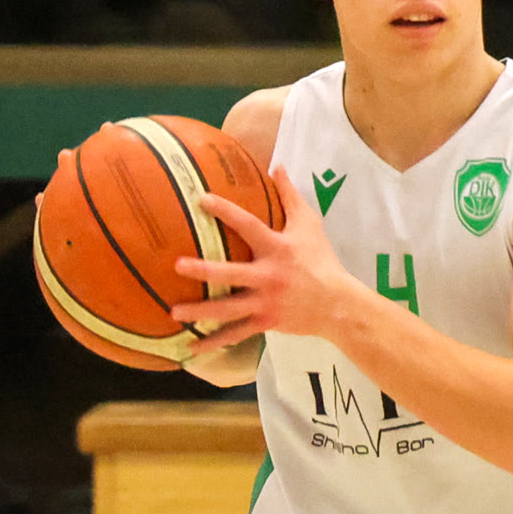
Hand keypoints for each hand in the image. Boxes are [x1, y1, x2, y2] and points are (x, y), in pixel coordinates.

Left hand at [171, 166, 349, 346]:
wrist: (338, 304)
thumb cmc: (321, 260)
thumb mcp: (309, 224)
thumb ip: (290, 195)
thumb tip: (276, 165)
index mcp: (277, 248)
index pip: (248, 225)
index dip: (226, 212)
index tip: (202, 200)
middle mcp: (268, 276)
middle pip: (232, 273)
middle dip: (205, 270)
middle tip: (178, 266)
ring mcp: (265, 302)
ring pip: (228, 309)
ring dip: (201, 312)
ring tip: (174, 312)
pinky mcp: (266, 322)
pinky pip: (236, 335)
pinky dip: (214, 342)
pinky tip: (191, 348)